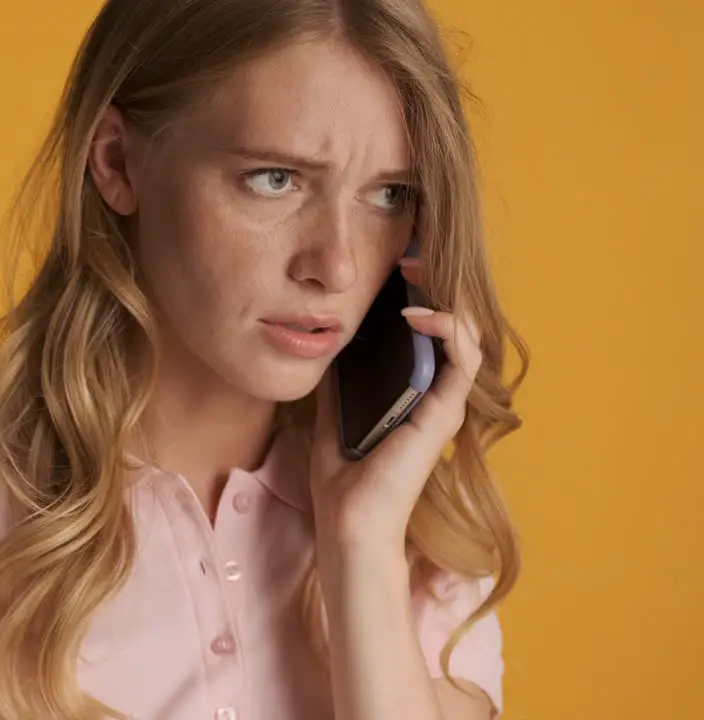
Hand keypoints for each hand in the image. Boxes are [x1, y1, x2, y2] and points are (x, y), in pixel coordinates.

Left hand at [309, 259, 482, 551]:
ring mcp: (444, 403)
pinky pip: (461, 357)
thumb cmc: (342, 479)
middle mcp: (435, 396)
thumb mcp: (335, 414)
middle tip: (408, 258)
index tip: (396, 268)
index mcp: (412, 396)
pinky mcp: (444, 412)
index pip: (428, 336)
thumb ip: (342, 383)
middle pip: (451, 328)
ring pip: (465, 334)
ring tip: (414, 272)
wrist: (347, 522)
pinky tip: (416, 312)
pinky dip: (445, 326)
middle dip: (434, 286)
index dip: (419, 297)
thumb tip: (330, 344)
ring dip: (444, 296)